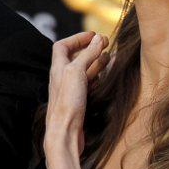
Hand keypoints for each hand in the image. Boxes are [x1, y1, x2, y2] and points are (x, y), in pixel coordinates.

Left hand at [44, 32, 108, 159]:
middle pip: (74, 57)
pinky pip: (88, 85)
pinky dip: (97, 78)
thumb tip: (98, 38)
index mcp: (57, 68)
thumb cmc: (67, 102)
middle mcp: (62, 77)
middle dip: (90, 49)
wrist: (64, 133)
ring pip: (83, 71)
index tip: (94, 35)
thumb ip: (87, 54)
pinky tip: (105, 77)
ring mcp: (70, 90)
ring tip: (110, 57)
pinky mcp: (78, 102)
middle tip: (107, 44)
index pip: (62, 46)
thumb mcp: (77, 72)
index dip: (77, 38)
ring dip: (96, 62)